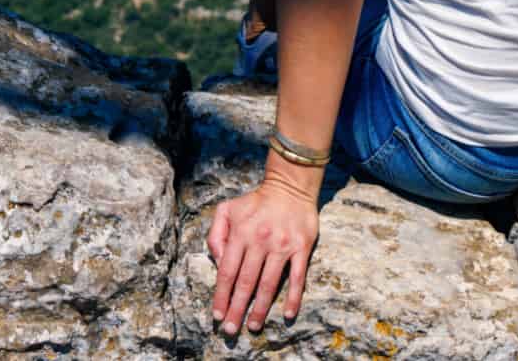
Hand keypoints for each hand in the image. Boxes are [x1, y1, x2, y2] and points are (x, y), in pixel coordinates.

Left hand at [205, 178, 319, 335]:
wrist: (290, 186)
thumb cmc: (255, 202)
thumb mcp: (227, 210)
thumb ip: (216, 235)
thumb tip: (218, 261)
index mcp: (240, 233)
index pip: (227, 271)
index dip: (221, 296)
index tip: (217, 315)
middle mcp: (260, 241)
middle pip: (245, 282)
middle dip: (236, 309)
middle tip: (230, 331)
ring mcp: (282, 245)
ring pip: (269, 283)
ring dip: (260, 308)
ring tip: (253, 326)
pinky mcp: (301, 247)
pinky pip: (298, 277)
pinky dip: (293, 297)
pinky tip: (288, 314)